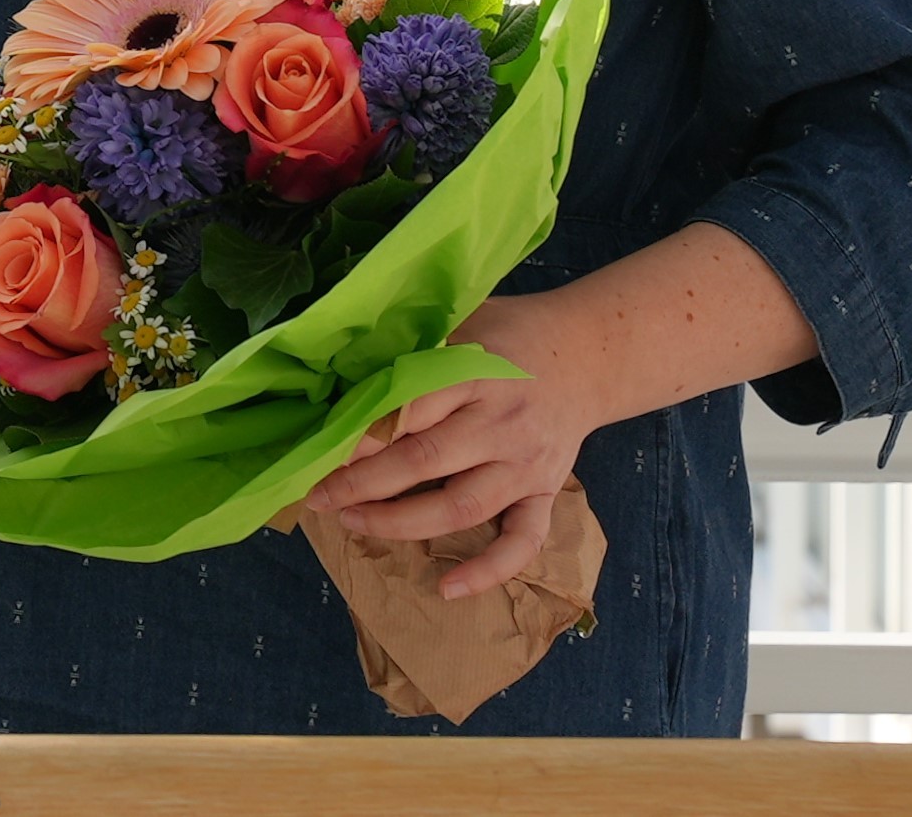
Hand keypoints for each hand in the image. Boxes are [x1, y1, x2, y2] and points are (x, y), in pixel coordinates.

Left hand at [301, 294, 589, 601]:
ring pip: (462, 507)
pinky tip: (446, 588)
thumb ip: (417, 351)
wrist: (591, 353)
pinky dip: (487, 571)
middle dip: (364, 484)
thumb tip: (345, 378)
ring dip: (402, 523)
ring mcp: (528, 464)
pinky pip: (522, 542)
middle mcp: (504, 424)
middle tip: (320, 494)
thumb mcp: (465, 322)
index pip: (411, 408)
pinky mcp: (546, 493)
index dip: (363, 433)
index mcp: (479, 374)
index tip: (322, 448)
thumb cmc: (511, 335)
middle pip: (425, 461)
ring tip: (353, 523)